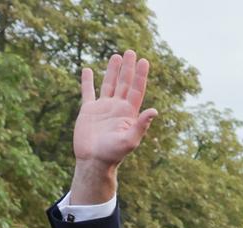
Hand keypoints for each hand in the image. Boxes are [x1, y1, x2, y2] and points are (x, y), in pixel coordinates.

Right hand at [72, 50, 158, 202]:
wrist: (94, 160)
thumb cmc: (114, 153)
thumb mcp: (130, 140)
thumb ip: (141, 124)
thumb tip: (155, 110)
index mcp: (129, 113)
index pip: (137, 90)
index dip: (141, 75)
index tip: (145, 61)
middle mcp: (117, 108)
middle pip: (124, 83)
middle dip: (128, 68)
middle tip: (131, 52)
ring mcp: (103, 108)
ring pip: (109, 84)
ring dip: (112, 71)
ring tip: (116, 56)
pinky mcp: (88, 111)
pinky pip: (88, 92)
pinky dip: (88, 81)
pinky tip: (88, 70)